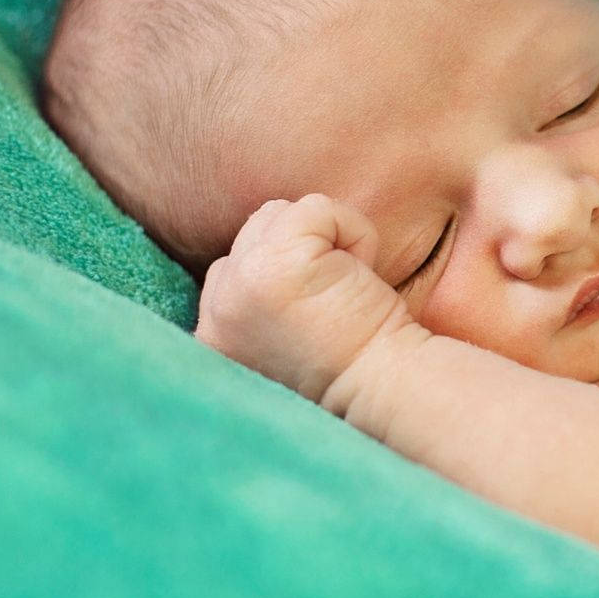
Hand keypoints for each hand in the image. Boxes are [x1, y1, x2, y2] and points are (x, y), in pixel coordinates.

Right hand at [194, 193, 414, 405]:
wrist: (387, 389)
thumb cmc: (356, 363)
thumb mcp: (286, 329)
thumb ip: (259, 292)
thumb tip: (273, 228)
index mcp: (211, 337)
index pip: (233, 263)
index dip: (288, 269)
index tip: (322, 309)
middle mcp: (213, 314)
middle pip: (254, 231)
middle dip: (304, 252)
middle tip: (337, 303)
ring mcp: (237, 287)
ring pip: (280, 214)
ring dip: (328, 241)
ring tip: (346, 291)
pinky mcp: (273, 265)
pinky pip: (314, 208)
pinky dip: (354, 231)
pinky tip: (362, 276)